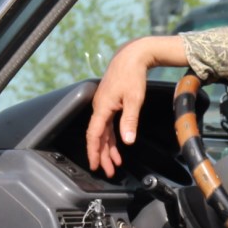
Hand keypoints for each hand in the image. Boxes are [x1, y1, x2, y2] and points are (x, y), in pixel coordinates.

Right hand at [85, 35, 187, 176]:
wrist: (132, 56)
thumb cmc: (132, 74)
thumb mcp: (134, 99)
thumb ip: (129, 120)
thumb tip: (127, 140)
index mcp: (102, 107)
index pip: (94, 135)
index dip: (94, 151)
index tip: (95, 165)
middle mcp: (100, 107)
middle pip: (98, 136)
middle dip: (103, 155)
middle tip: (108, 171)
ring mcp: (104, 105)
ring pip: (103, 132)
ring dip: (108, 148)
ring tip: (114, 164)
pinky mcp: (109, 103)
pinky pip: (108, 124)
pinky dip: (112, 137)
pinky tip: (118, 145)